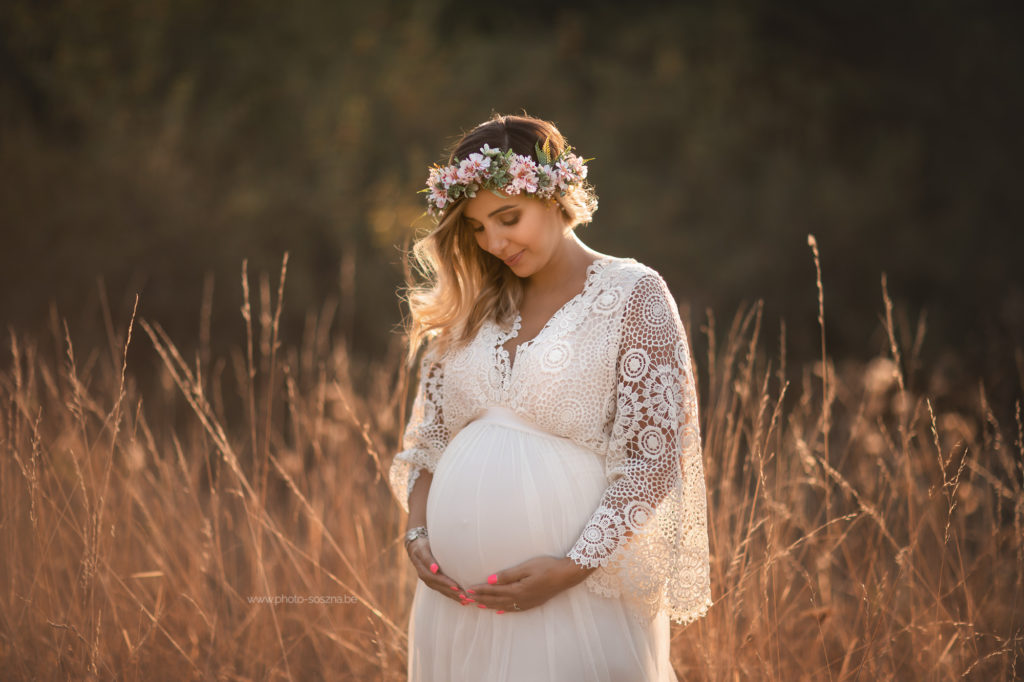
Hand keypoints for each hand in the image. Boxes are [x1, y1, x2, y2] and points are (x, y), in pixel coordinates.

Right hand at [406, 538, 474, 605]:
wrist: (415, 547)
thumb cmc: (423, 545)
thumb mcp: (424, 548)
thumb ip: (428, 559)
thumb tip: (435, 569)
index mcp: (422, 566)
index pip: (433, 576)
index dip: (444, 581)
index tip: (455, 586)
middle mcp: (424, 575)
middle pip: (438, 585)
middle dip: (451, 591)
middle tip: (464, 595)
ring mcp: (427, 580)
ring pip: (440, 589)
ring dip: (452, 595)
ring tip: (464, 600)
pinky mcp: (431, 582)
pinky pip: (441, 590)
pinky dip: (451, 595)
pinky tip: (461, 600)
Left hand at [464, 555, 595, 613]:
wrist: (567, 575)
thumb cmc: (547, 567)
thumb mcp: (526, 567)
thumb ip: (508, 575)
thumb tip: (490, 580)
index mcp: (518, 590)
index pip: (494, 591)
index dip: (480, 591)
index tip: (468, 590)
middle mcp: (521, 600)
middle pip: (497, 600)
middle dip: (482, 599)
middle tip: (468, 599)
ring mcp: (527, 603)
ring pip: (504, 606)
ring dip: (490, 605)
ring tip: (479, 605)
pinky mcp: (533, 603)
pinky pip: (514, 609)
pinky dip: (504, 610)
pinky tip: (500, 611)